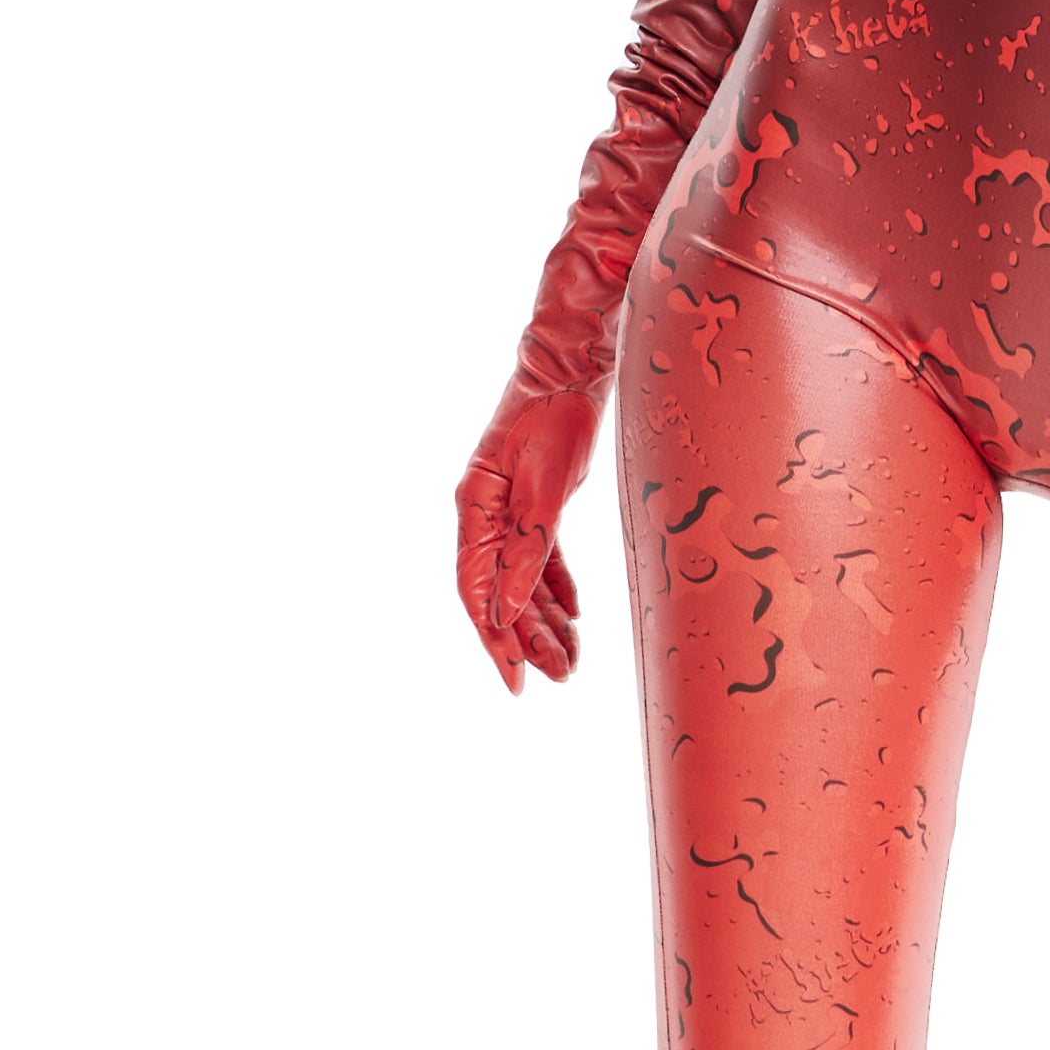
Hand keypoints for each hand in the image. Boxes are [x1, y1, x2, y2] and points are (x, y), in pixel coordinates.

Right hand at [456, 377, 601, 691]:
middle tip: (561, 676)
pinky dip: (556, 589)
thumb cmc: (555, 418)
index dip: (495, 640)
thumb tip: (509, 610)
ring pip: (522, 582)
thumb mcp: (545, 486)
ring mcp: (508, 511)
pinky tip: (574, 616)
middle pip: (501, 594)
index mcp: (474, 510)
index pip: (478, 591)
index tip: (516, 681)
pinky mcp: (536, 505)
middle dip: (529, 640)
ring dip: (546, 622)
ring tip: (572, 660)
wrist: (571, 368)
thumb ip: (527, 549)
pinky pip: (540, 560)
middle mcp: (484, 516)